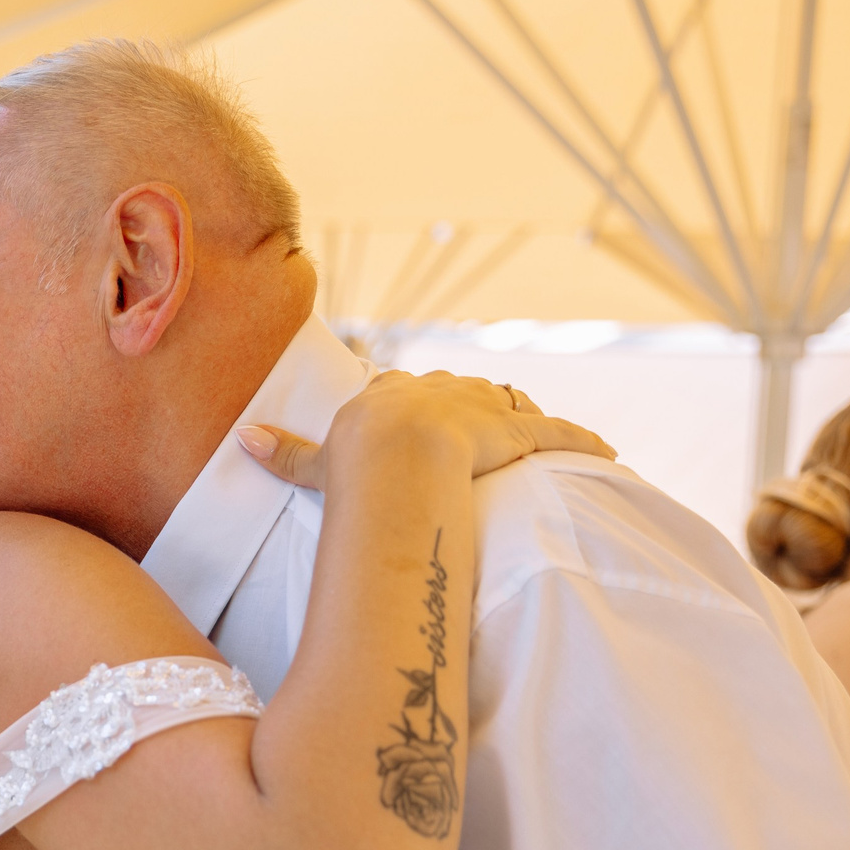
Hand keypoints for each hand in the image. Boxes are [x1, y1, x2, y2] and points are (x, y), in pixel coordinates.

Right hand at [239, 370, 614, 491]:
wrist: (399, 459)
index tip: (420, 413)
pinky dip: (584, 443)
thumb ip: (288, 454)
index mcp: (394, 394)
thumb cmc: (356, 463)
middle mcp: (443, 391)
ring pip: (512, 407)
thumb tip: (243, 438)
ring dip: (528, 422)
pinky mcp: (522, 434)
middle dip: (474, 406)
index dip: (415, 400)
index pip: (407, 387)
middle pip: (463, 391)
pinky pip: (560, 436)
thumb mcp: (319, 461)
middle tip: (483, 430)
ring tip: (539, 438)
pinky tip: (606, 452)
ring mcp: (484, 409)